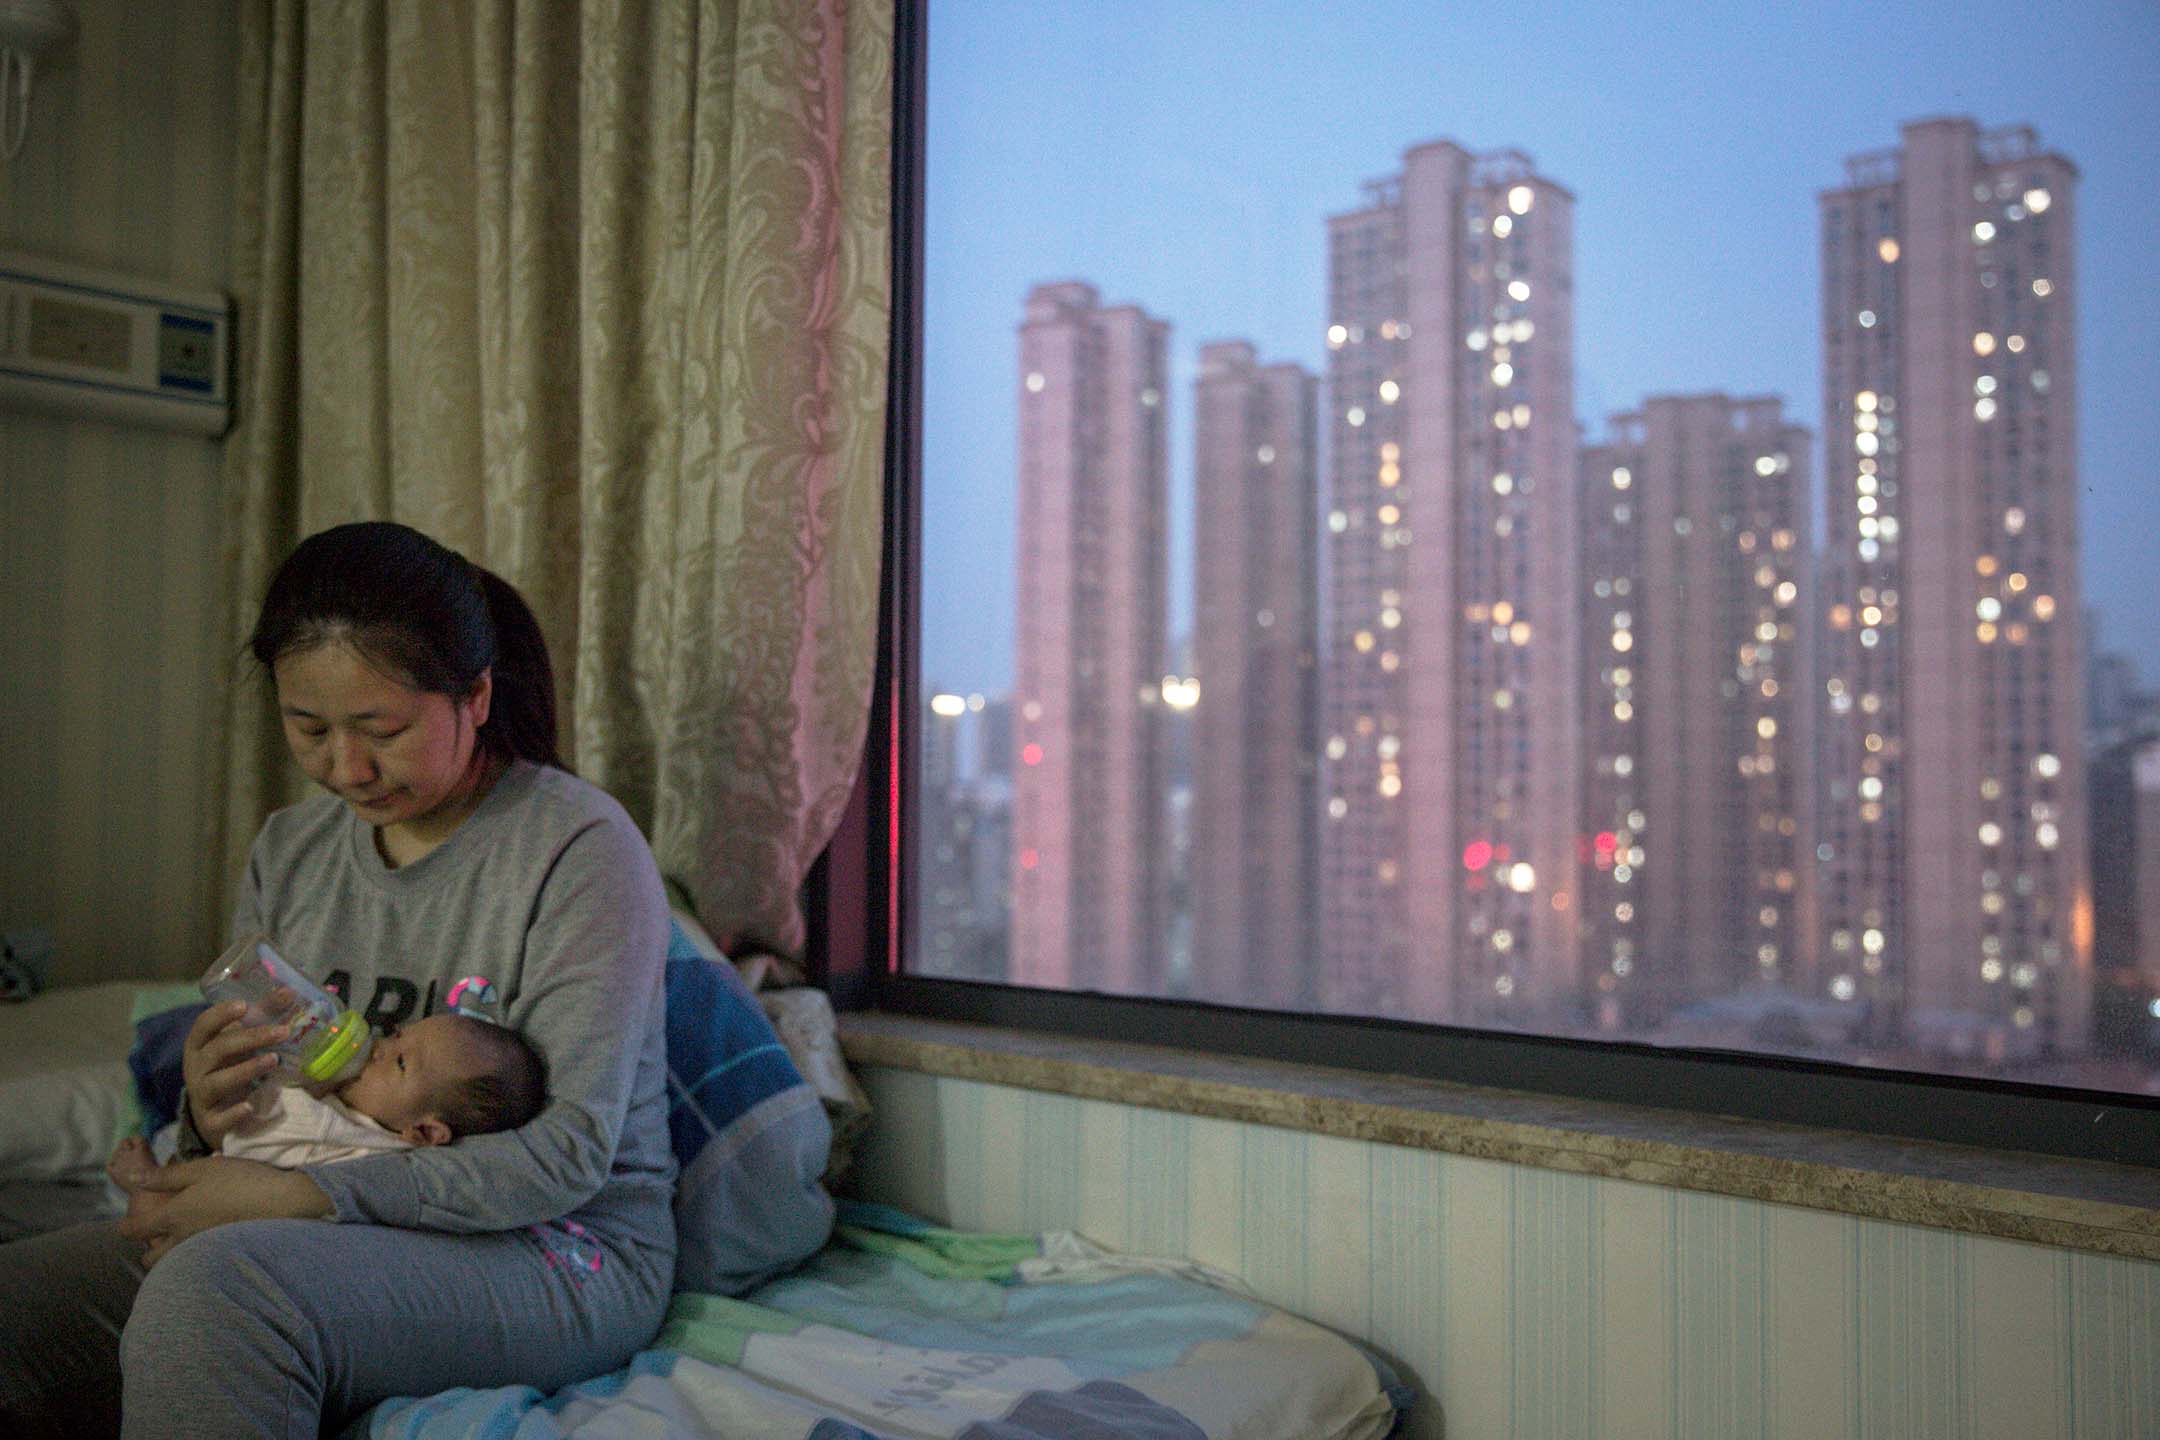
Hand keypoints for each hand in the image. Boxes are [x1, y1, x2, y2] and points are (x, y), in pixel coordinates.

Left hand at [115, 1155, 333, 1266]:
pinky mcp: (221, 1257)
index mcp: (173, 1217)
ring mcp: (202, 1252)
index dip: (125, 1226)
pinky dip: (193, 1257)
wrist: (282, 1203)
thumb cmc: (239, 1180)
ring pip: (173, 1264)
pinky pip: (196, 1264)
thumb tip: (134, 1179)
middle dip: (149, 1248)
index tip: (128, 1221)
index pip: (133, 1231)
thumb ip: (166, 1177)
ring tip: (183, 1238)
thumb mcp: (202, 1169)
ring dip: (171, 1256)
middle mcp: (182, 1241)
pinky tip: (207, 1241)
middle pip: (150, 1259)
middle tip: (161, 1231)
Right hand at [181, 997, 292, 1148]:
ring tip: (273, 1060)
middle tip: (283, 1031)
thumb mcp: (240, 1041)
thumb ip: (262, 1016)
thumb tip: (290, 990)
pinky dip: (233, 1113)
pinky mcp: (210, 1121)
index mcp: (200, 1044)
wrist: (213, 1111)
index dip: (221, 1014)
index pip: (203, 1025)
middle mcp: (196, 1068)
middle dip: (250, 1039)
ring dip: (245, 1070)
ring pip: (217, 1082)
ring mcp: (201, 1095)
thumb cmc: (229, 1065)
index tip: (244, 1005)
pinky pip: (218, 1119)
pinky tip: (249, 1106)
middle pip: (218, 1050)